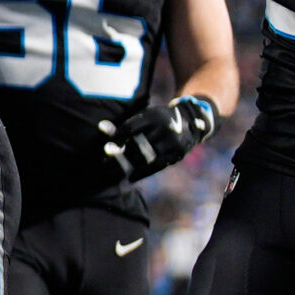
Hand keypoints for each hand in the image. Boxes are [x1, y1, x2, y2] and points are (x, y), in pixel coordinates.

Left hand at [100, 95, 217, 183]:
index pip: (129, 129)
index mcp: (154, 116)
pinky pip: (155, 167)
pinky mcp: (176, 154)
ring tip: (114, 169)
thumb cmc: (161, 120)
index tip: (108, 145)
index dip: (117, 138)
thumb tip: (101, 126)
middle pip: (135, 144)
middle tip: (105, 161)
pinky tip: (130, 177)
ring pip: (144, 157)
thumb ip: (125, 125)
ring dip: (128, 164)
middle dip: (118, 153)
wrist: (192, 121)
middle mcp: (164, 128)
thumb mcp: (146, 117)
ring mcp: (171, 142)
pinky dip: (141, 173)